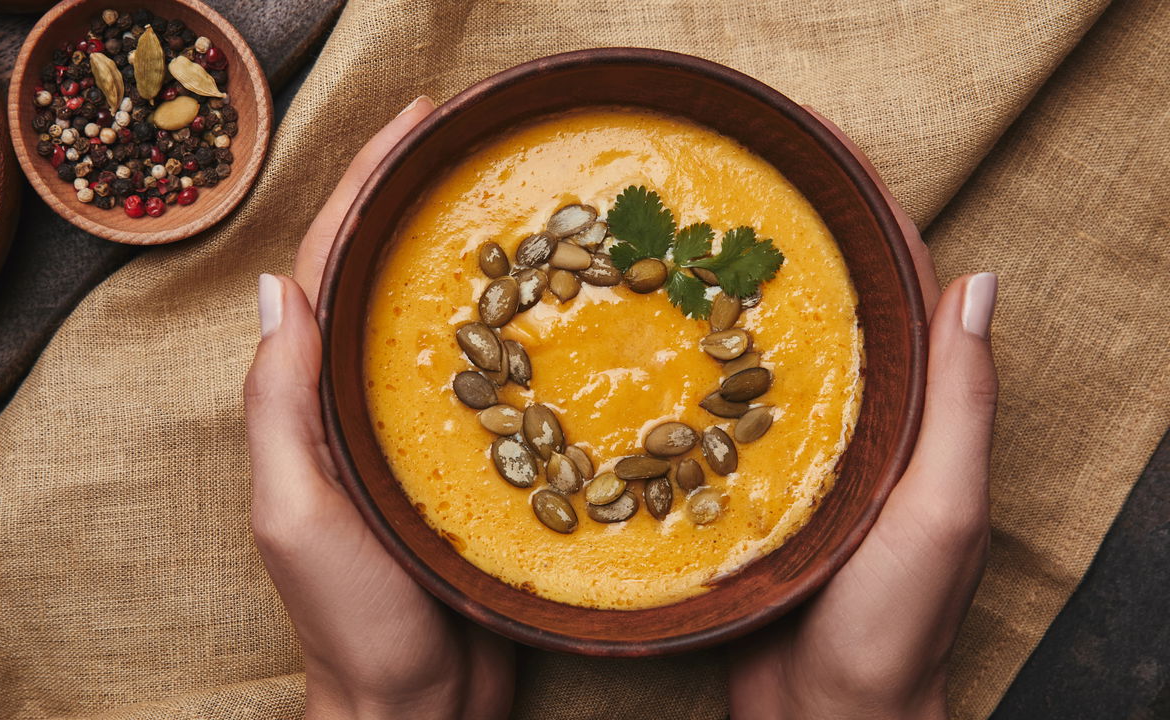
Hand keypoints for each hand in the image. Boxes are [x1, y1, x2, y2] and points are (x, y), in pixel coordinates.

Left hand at [244, 96, 513, 719]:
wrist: (415, 707)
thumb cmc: (351, 623)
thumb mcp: (296, 513)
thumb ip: (277, 408)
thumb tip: (276, 288)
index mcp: (307, 402)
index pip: (328, 268)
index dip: (363, 188)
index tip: (414, 126)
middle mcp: (355, 403)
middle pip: (381, 278)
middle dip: (415, 202)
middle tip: (468, 144)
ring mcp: (413, 430)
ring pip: (435, 320)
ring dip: (464, 254)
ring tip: (512, 199)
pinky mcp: (466, 460)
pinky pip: (487, 376)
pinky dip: (509, 328)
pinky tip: (549, 303)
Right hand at [728, 111, 997, 718]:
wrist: (822, 715)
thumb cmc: (894, 620)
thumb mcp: (943, 508)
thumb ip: (962, 405)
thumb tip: (979, 282)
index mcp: (916, 416)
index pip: (901, 295)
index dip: (870, 223)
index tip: (822, 157)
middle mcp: (858, 424)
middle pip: (825, 316)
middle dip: (784, 249)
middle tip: (725, 189)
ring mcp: (795, 455)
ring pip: (763, 359)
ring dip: (729, 303)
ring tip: (675, 243)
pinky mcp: (740, 487)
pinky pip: (716, 416)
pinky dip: (691, 374)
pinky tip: (647, 347)